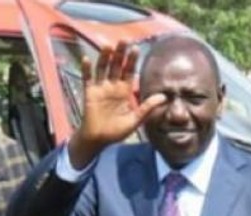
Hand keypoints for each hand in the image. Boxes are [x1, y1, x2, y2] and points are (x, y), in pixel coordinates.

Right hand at [68, 40, 166, 167]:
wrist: (98, 140)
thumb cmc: (116, 131)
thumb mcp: (135, 120)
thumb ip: (147, 107)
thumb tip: (164, 97)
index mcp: (124, 91)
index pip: (129, 72)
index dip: (132, 60)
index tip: (136, 48)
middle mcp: (113, 86)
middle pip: (117, 66)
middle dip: (120, 54)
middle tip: (124, 41)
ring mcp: (100, 88)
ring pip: (102, 68)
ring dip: (104, 57)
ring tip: (108, 46)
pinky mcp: (89, 93)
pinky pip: (87, 79)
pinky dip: (86, 69)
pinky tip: (86, 59)